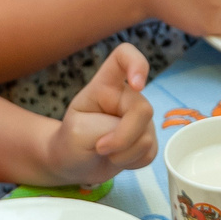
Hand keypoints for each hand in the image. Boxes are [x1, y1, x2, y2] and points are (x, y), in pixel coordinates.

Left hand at [46, 44, 156, 183]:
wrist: (72, 164)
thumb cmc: (71, 141)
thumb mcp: (78, 132)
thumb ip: (107, 129)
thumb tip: (135, 138)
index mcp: (105, 85)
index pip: (124, 56)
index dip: (137, 64)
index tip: (137, 85)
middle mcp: (126, 97)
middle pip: (143, 110)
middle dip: (123, 138)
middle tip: (100, 148)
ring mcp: (138, 118)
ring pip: (147, 137)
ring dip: (124, 154)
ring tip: (103, 152)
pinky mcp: (146, 138)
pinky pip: (150, 152)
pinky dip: (132, 162)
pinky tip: (116, 158)